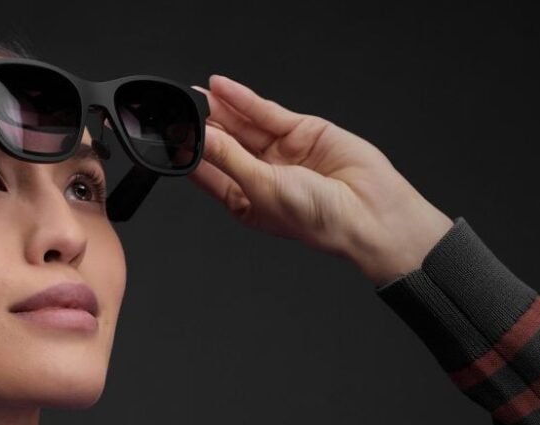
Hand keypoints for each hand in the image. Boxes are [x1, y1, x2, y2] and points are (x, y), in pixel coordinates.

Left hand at [188, 75, 453, 286]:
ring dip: (221, 109)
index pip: (210, 173)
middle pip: (225, 144)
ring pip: (244, 125)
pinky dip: (245, 99)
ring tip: (196, 95)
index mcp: (247, 200)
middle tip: (181, 109)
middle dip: (204, 126)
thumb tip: (200, 138)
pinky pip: (267, 112)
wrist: (370, 214)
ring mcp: (282, 152)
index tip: (170, 137)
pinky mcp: (302, 131)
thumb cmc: (319, 219)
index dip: (191, 153)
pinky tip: (223, 88)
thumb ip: (228, 158)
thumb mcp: (260, 188)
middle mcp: (262, 175)